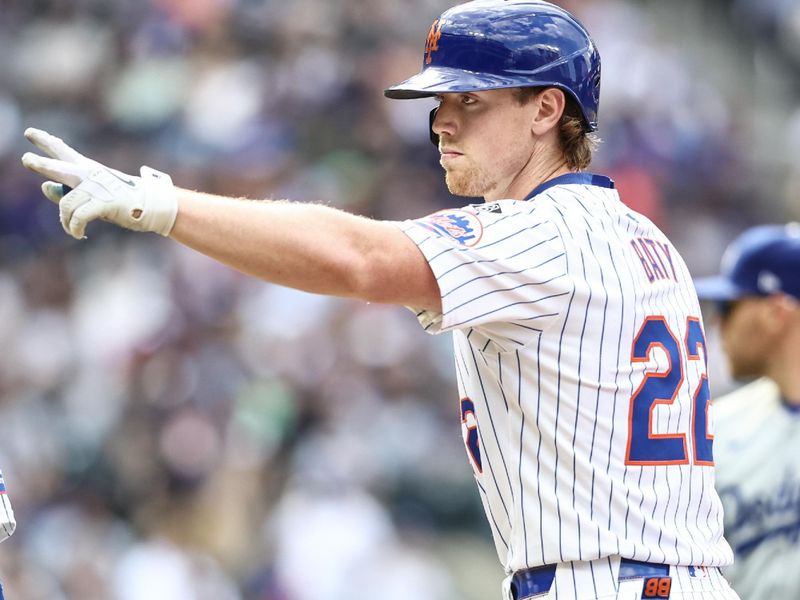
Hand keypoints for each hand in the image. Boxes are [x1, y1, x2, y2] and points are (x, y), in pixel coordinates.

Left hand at [21, 128, 177, 238]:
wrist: (154, 205)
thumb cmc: (125, 200)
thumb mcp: (94, 194)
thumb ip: (67, 190)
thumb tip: (44, 187)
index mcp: (89, 169)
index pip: (63, 152)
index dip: (46, 142)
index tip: (29, 133)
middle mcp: (91, 175)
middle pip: (60, 167)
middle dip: (42, 165)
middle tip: (27, 160)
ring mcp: (98, 189)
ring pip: (66, 204)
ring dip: (65, 221)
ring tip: (72, 229)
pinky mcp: (105, 203)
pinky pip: (78, 217)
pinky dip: (75, 228)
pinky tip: (78, 234)